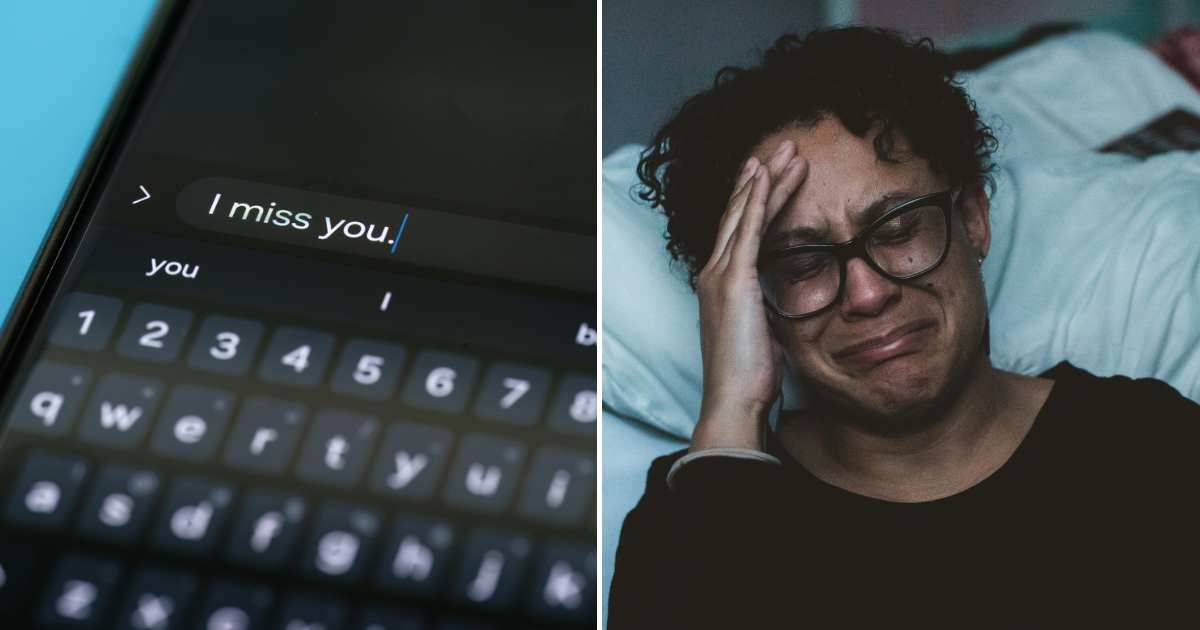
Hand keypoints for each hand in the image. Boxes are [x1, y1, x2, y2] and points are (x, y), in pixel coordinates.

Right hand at [691, 141, 807, 450]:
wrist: (735, 400)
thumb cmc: (750, 378)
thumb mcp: (763, 335)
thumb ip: (767, 311)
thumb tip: (781, 305)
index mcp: (721, 287)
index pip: (739, 233)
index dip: (754, 201)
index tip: (770, 177)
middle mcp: (714, 273)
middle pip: (739, 214)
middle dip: (760, 179)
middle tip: (781, 149)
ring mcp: (721, 274)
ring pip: (745, 213)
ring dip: (766, 179)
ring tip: (786, 151)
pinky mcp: (734, 279)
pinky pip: (749, 228)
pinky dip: (760, 198)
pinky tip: (770, 175)